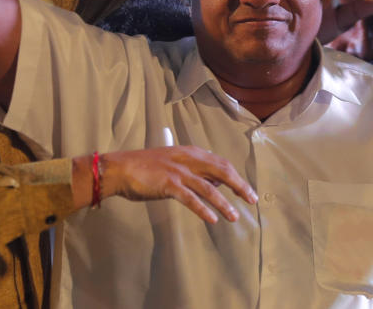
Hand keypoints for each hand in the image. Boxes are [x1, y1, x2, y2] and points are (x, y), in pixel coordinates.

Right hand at [79, 146, 257, 223]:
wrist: (120, 168)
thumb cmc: (145, 167)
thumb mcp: (173, 162)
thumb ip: (193, 170)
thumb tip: (215, 181)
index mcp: (190, 152)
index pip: (220, 162)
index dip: (235, 176)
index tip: (246, 188)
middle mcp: (188, 159)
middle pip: (222, 171)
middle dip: (239, 185)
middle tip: (252, 199)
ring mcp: (179, 171)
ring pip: (209, 188)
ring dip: (224, 203)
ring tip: (235, 216)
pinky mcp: (168, 184)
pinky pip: (191, 199)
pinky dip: (203, 209)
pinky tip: (213, 219)